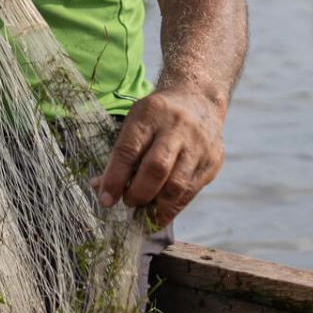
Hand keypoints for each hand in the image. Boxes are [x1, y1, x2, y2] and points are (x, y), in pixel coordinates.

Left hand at [94, 87, 224, 226]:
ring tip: (144, 207)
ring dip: (156, 204)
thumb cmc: (158, 117)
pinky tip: (159, 213)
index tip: (106, 200)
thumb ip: (121, 155)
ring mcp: (198, 145)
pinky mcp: (212, 162)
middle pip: (156, 168)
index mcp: (150, 113)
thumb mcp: (136, 123)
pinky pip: (190, 192)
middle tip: (128, 201)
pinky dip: (172, 208)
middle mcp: (177, 127)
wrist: (200, 100)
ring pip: (177, 185)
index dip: (115, 179)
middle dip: (138, 193)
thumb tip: (100, 187)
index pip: (129, 150)